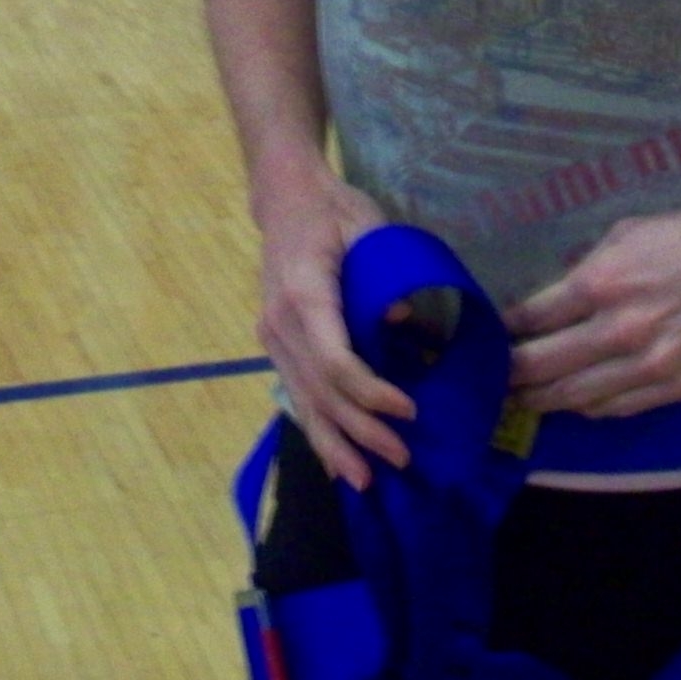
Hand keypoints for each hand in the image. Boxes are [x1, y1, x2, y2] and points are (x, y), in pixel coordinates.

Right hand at [254, 170, 416, 489]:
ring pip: (303, 401)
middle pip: (319, 390)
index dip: (370, 392)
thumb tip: (402, 319)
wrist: (287, 199)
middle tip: (401, 458)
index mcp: (304, 293)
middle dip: (360, 430)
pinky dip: (317, 429)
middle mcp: (280, 322)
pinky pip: (296, 393)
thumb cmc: (333, 210)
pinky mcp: (276, 343)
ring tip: (363, 481)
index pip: (334, 360)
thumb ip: (385, 273)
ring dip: (334, 443)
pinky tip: (335, 460)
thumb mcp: (368, 228)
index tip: (408, 410)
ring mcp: (272, 336)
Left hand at [504, 201, 680, 418]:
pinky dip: (589, 407)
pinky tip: (574, 403)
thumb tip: (557, 299)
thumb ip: (588, 270)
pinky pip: (618, 407)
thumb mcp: (628, 234)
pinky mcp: (676, 388)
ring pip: (577, 397)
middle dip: (512, 375)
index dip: (506, 331)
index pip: (533, 318)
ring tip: (524, 400)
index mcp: (601, 283)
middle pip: (544, 366)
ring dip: (544, 400)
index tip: (493, 337)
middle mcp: (618, 330)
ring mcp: (648, 366)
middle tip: (493, 380)